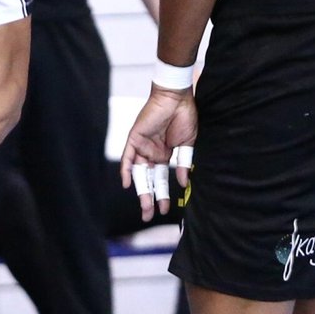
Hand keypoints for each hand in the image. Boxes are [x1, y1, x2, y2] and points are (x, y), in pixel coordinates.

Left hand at [120, 86, 195, 220]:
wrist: (177, 97)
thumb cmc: (185, 116)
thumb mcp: (188, 144)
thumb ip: (184, 163)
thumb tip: (185, 182)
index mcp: (164, 155)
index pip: (161, 179)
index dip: (162, 195)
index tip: (165, 210)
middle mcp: (151, 153)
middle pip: (148, 180)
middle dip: (149, 198)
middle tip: (150, 216)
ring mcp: (142, 146)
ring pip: (139, 173)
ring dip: (141, 190)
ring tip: (145, 207)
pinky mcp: (135, 138)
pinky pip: (128, 157)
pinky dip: (126, 170)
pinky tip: (127, 185)